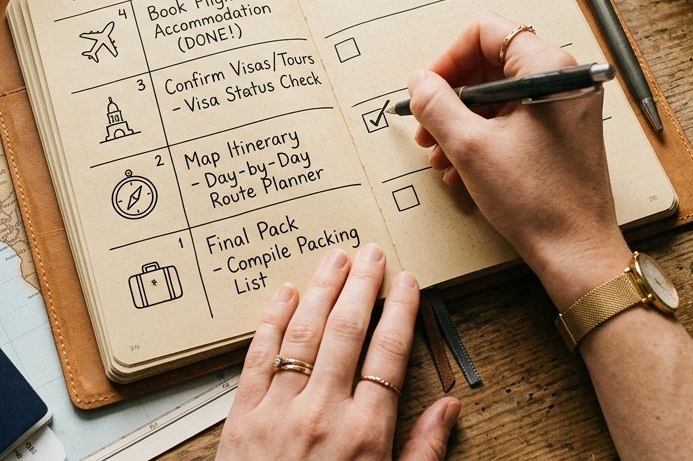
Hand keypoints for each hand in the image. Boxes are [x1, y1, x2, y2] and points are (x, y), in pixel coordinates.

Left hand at [217, 245, 459, 459]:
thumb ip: (423, 452)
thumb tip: (450, 407)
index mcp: (366, 434)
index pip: (390, 355)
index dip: (401, 312)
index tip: (409, 283)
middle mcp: (323, 414)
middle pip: (347, 332)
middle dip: (363, 286)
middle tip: (372, 252)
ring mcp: (278, 412)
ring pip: (304, 334)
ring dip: (321, 290)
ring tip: (335, 258)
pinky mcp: (241, 417)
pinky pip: (258, 356)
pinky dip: (272, 321)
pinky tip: (284, 295)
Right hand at [403, 12, 631, 305]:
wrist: (576, 251)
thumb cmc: (535, 198)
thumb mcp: (470, 146)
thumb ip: (436, 104)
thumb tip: (419, 81)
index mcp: (548, 67)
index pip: (486, 32)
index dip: (447, 59)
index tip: (426, 90)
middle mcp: (562, 78)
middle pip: (489, 63)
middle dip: (450, 96)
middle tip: (425, 127)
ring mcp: (564, 106)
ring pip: (497, 95)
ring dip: (460, 121)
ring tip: (438, 155)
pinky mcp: (561, 132)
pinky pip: (512, 119)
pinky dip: (482, 136)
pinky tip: (459, 168)